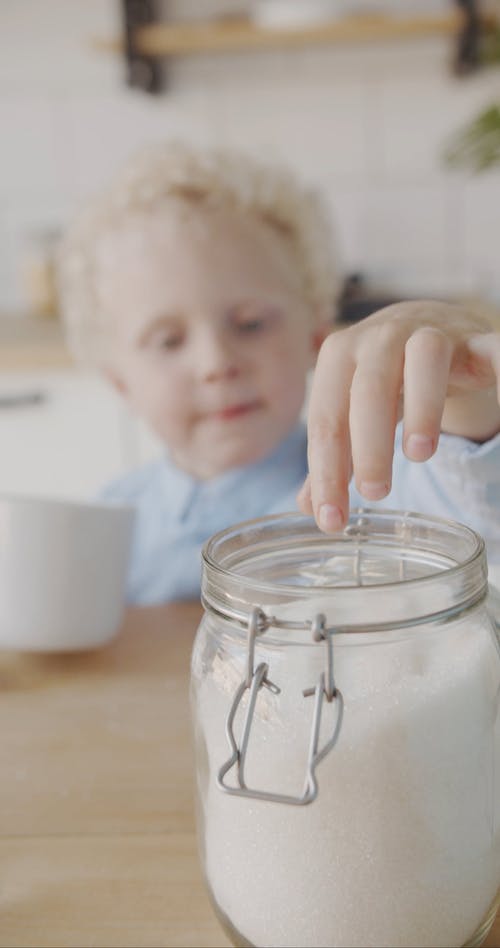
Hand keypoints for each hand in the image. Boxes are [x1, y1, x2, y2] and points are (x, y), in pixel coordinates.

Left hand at [298, 300, 499, 532]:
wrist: (428, 326)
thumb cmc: (385, 379)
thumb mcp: (354, 414)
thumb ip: (336, 458)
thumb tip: (312, 509)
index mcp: (340, 357)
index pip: (327, 420)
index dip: (326, 472)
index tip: (332, 519)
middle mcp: (379, 337)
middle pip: (369, 390)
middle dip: (369, 445)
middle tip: (374, 493)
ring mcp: (428, 333)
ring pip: (424, 359)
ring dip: (422, 407)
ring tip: (418, 456)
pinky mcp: (474, 339)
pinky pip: (491, 350)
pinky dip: (498, 371)